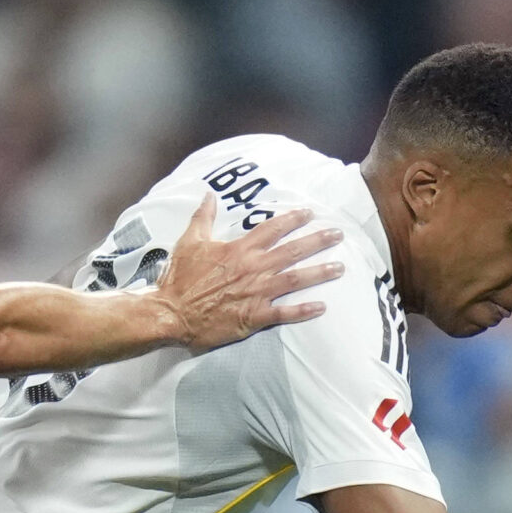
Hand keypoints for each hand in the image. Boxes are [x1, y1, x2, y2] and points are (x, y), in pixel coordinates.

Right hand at [153, 201, 342, 351]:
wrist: (171, 313)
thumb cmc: (179, 279)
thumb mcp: (189, 241)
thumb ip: (203, 217)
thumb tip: (208, 196)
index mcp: (239, 249)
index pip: (272, 229)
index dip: (292, 219)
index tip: (309, 213)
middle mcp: (253, 268)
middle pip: (292, 251)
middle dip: (317, 241)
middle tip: (338, 234)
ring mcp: (256, 292)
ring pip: (294, 279)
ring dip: (319, 273)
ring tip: (340, 268)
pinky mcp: (254, 316)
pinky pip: (284, 313)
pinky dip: (303, 310)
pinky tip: (321, 307)